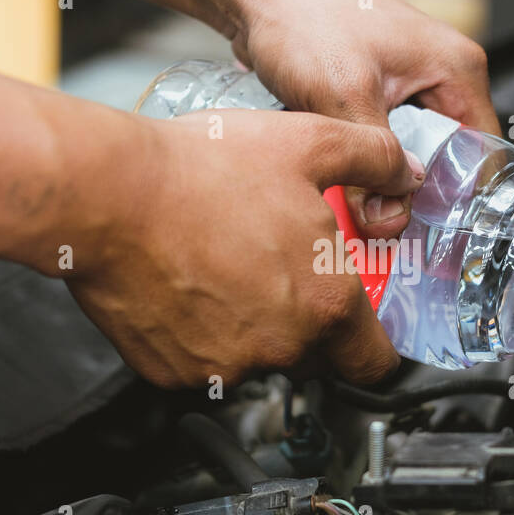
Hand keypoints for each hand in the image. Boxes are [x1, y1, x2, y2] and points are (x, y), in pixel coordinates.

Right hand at [62, 109, 423, 387]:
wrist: (109, 193)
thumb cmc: (201, 169)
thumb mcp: (308, 142)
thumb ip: (372, 159)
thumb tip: (404, 172)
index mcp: (327, 303)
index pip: (376, 363)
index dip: (374, 343)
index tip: (361, 325)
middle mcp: (282, 347)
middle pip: (316, 359)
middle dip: (309, 323)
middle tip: (279, 268)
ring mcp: (226, 367)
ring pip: (258, 360)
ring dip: (253, 327)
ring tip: (225, 265)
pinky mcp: (174, 373)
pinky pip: (203, 363)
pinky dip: (201, 335)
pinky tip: (188, 283)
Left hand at [222, 0, 499, 239]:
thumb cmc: (302, 15)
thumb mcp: (345, 96)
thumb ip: (375, 160)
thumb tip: (389, 217)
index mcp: (456, 70)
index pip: (483, 154)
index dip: (456, 199)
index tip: (423, 233)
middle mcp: (440, 75)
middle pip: (444, 160)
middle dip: (410, 196)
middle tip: (377, 227)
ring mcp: (407, 82)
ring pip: (407, 154)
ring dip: (381, 182)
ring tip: (354, 208)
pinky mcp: (373, 90)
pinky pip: (379, 141)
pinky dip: (360, 163)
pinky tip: (337, 180)